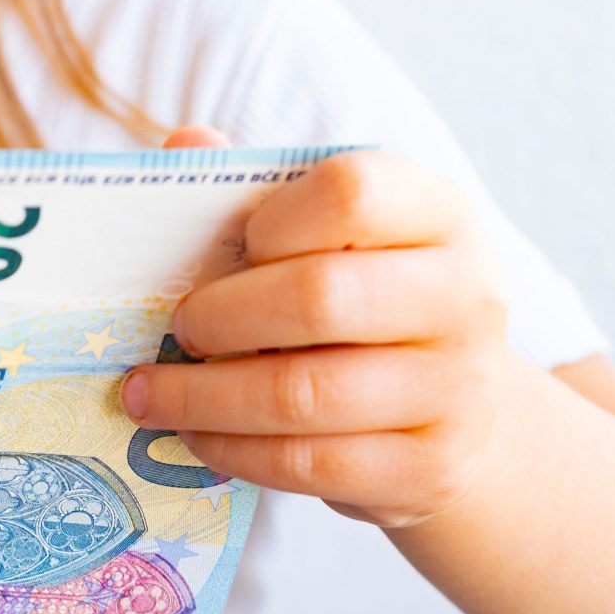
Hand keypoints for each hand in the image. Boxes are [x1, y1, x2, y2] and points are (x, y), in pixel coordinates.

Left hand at [120, 126, 511, 528]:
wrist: (460, 414)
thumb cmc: (365, 305)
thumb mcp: (329, 239)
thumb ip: (258, 189)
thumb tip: (185, 144)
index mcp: (437, 214)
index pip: (351, 194)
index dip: (272, 222)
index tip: (232, 250)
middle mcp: (464, 295)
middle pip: (319, 298)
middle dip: (221, 318)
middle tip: (175, 332)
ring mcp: (456, 388)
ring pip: (305, 394)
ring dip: (204, 398)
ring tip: (150, 396)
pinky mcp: (428, 469)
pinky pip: (311, 464)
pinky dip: (236, 451)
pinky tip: (196, 436)